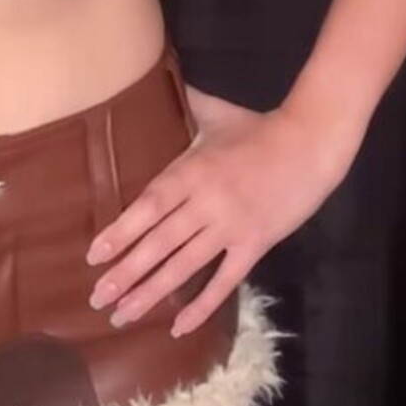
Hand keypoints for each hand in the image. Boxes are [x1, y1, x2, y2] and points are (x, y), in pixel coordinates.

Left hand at [85, 85, 356, 336]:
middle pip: (159, 242)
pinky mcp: (255, 245)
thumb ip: (186, 105)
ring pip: (184, 266)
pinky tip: (178, 327)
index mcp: (192, 169)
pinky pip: (224, 281)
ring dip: (151, 293)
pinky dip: (201, 306)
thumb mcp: (217, 114)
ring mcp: (231, 226)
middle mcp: (206, 201)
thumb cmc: (260, 129)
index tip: (94, 255)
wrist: (311, 144)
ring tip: (123, 315)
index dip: (120, 231)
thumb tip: (159, 78)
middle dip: (126, 272)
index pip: (148, 206)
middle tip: (97, 297)